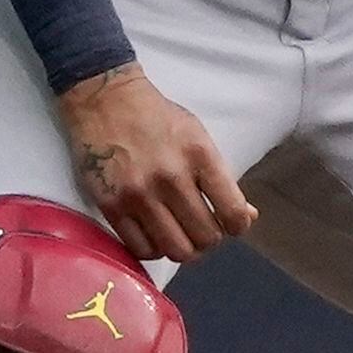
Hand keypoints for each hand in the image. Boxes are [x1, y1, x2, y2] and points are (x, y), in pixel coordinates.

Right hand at [56, 63, 253, 262]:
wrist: (105, 102)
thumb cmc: (158, 119)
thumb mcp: (198, 138)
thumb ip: (221, 177)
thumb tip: (247, 215)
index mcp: (200, 156)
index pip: (233, 211)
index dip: (238, 225)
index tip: (233, 224)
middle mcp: (171, 178)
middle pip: (205, 237)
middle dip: (211, 239)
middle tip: (204, 231)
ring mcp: (139, 195)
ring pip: (176, 250)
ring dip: (185, 250)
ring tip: (182, 237)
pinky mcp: (111, 206)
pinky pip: (141, 249)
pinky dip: (155, 250)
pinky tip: (157, 237)